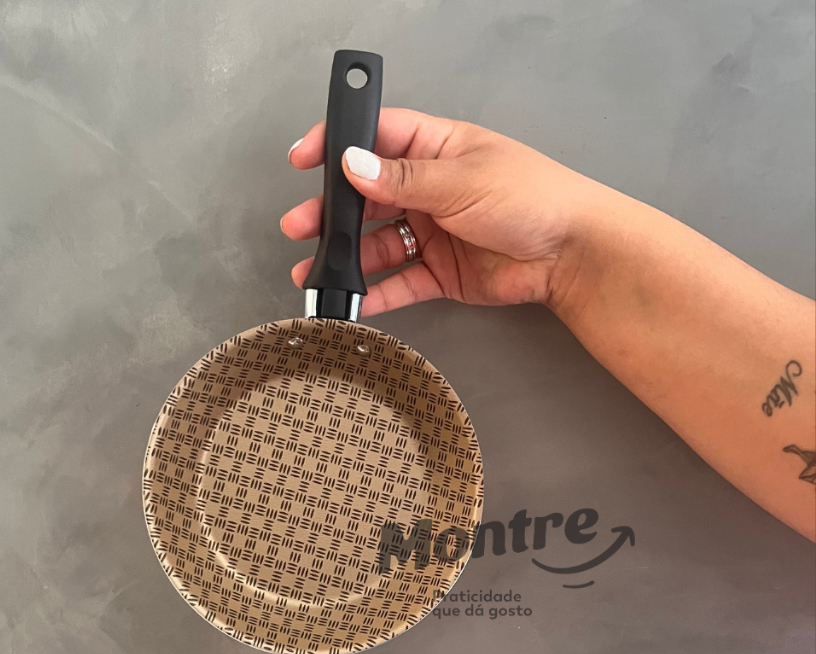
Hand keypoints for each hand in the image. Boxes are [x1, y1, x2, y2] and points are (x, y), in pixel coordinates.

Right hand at [281, 107, 609, 314]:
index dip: (338, 143)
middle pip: (367, 195)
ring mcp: (432, 230)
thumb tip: (352, 165)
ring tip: (314, 270)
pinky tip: (353, 301)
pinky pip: (398, 281)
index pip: (376, 137)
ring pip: (376, 242)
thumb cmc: (531, 197)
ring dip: (346, 255)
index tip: (303, 158)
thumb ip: (402, 179)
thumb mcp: (461, 179)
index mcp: (436, 148)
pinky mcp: (439, 271)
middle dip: (331, 211)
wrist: (570, 254)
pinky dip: (376, 293)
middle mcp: (429, 188)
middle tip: (299, 224)